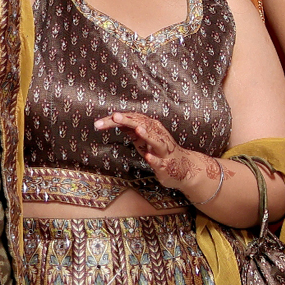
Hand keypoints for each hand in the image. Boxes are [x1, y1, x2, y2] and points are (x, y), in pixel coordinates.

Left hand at [96, 110, 214, 194]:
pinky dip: (155, 159)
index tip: (99, 123)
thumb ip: (130, 129)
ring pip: (156, 141)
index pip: (132, 121)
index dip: (116, 121)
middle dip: (129, 121)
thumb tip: (114, 120)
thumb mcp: (143, 139)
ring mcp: (164, 151)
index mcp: (152, 129)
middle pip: (143, 126)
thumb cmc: (162, 152)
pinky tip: (148, 157)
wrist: (184, 167)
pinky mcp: (167, 165)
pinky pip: (160, 162)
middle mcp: (159, 136)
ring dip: (148, 136)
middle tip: (115, 117)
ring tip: (138, 130)